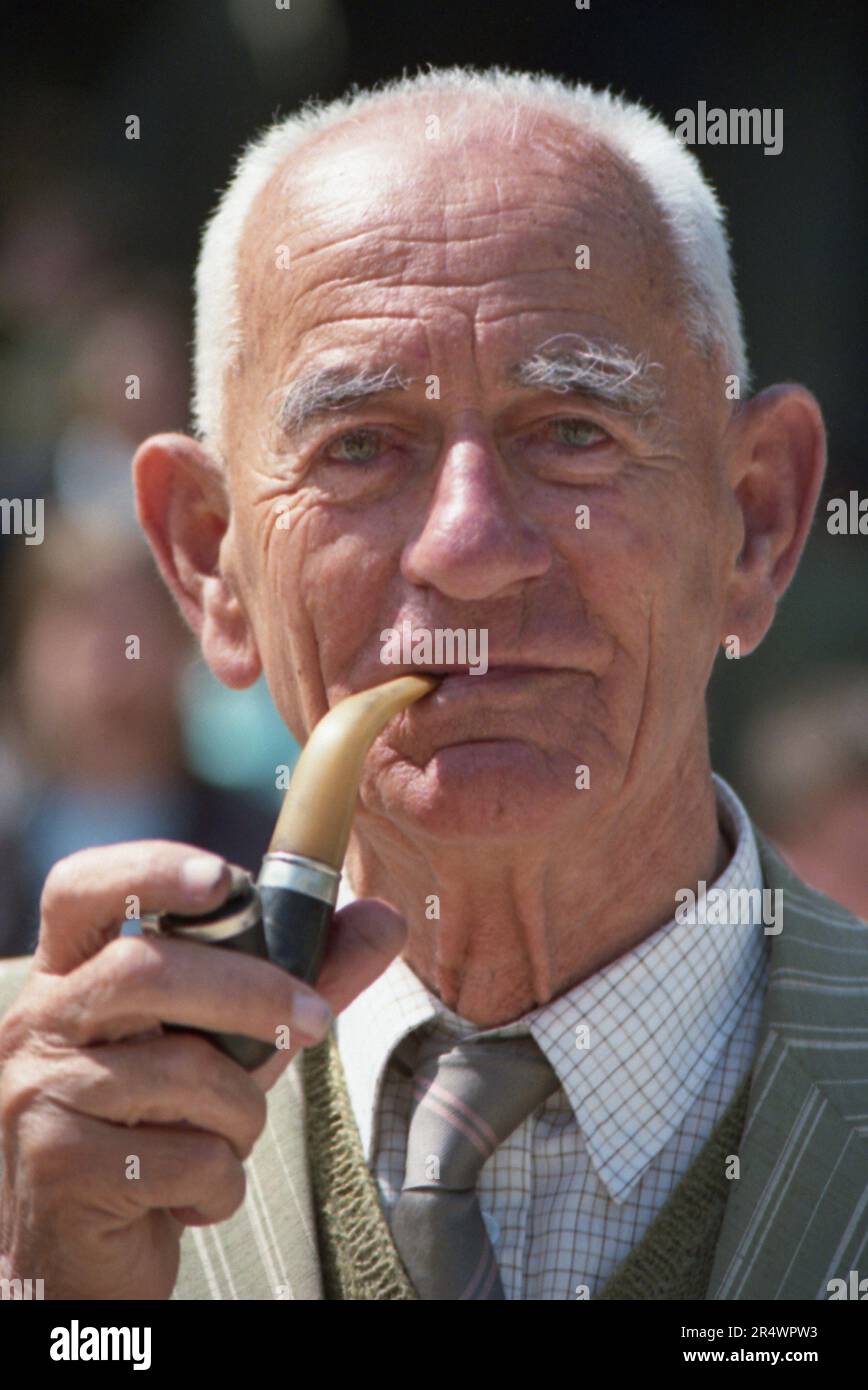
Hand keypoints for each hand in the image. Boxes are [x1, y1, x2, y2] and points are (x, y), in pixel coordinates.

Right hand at [0, 841, 404, 1298]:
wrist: (90, 1250)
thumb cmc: (163, 1122)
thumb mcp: (230, 1039)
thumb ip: (301, 975)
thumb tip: (387, 917)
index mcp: (73, 971)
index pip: (82, 888)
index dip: (148, 868)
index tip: (223, 878)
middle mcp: (39, 1020)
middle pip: (146, 970)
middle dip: (252, 991)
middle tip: (317, 1020)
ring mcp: (39, 1091)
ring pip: (183, 1072)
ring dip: (241, 1114)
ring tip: (227, 1138)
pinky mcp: (59, 1166)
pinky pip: (186, 1157)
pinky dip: (220, 1181)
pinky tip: (192, 1194)